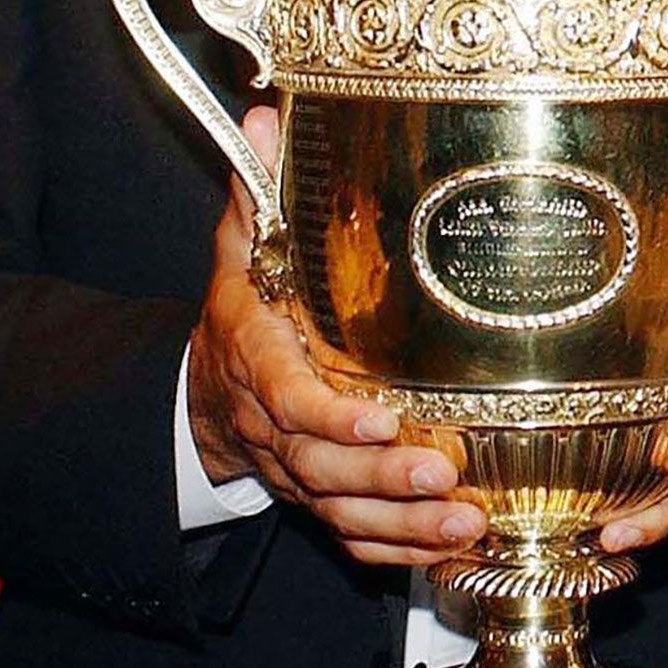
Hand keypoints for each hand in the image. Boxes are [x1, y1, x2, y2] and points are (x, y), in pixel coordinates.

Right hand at [184, 107, 483, 565]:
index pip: (291, 398)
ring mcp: (299, 472)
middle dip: (385, 481)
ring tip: (468, 523)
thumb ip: (259, 190)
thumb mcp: (239, 246)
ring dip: (406, 527)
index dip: (333, 418)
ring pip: (344, 514)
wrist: (199, 395)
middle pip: (324, 468)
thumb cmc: (242, 308)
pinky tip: (457, 551)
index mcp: (258, 361)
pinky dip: (404, 553)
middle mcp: (276, 427)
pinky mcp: (323, 502)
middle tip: (447, 477)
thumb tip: (262, 115)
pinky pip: (356, 541)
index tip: (383, 423)